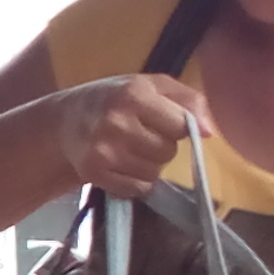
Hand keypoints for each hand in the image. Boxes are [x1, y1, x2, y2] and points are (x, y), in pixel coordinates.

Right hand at [56, 73, 212, 198]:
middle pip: (167, 151)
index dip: (176, 126)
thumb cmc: (115, 100)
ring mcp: (104, 150)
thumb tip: (209, 132)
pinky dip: (134, 181)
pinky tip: (120, 165)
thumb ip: (188, 100)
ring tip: (129, 149)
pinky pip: (137, 188)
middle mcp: (117, 121)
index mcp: (134, 93)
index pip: (181, 125)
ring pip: (154, 172)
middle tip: (140, 135)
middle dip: (160, 146)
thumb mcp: (151, 86)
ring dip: (148, 165)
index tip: (161, 120)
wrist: (64, 122)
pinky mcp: (94, 173)